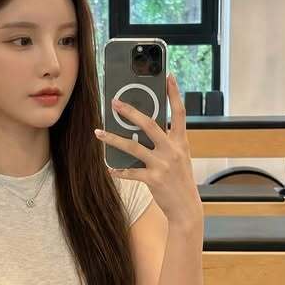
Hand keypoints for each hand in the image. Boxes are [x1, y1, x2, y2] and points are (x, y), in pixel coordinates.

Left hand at [95, 74, 201, 224]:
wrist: (187, 208)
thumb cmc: (180, 180)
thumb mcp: (178, 157)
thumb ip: (165, 142)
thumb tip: (141, 129)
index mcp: (181, 142)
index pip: (180, 112)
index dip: (174, 93)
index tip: (169, 76)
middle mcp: (172, 150)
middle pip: (149, 124)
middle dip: (130, 111)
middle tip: (114, 102)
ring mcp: (162, 164)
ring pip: (133, 146)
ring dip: (113, 139)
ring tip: (98, 132)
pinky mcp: (153, 179)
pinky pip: (130, 171)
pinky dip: (118, 169)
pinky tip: (109, 167)